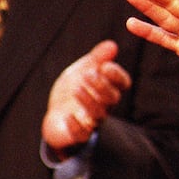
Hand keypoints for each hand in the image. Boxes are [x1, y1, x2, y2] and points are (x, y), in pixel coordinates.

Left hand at [41, 40, 130, 154]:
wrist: (56, 115)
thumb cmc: (73, 90)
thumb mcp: (83, 69)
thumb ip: (97, 58)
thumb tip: (112, 45)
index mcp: (108, 88)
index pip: (122, 83)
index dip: (116, 75)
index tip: (104, 66)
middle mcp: (104, 105)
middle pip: (112, 98)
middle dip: (102, 86)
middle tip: (88, 74)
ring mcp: (92, 120)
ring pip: (99, 114)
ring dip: (90, 101)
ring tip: (77, 89)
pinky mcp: (78, 134)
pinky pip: (82, 134)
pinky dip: (76, 126)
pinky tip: (68, 116)